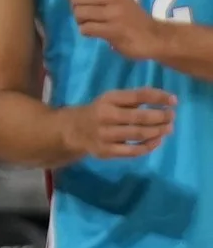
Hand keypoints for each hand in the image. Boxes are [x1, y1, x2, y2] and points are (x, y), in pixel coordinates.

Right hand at [56, 85, 177, 159]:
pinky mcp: (106, 151)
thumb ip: (135, 99)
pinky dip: (149, 146)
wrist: (74, 130)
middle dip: (161, 117)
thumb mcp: (113, 100)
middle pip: (139, 117)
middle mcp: (105, 116)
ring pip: (138, 134)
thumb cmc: (101, 112)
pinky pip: (133, 151)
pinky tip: (157, 141)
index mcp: (108, 99)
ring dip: (158, 131)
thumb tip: (167, 100)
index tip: (174, 101)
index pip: (138, 96)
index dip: (158, 97)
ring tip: (168, 128)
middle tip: (172, 117)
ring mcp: (105, 135)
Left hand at [68, 0, 168, 59]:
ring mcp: (115, 13)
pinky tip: (96, 32)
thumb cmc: (129, 15)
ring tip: (93, 23)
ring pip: (79, 13)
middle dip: (76, 8)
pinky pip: (86, 28)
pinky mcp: (114, 30)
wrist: (153, 36)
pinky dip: (86, 31)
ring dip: (81, 21)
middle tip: (87, 14)